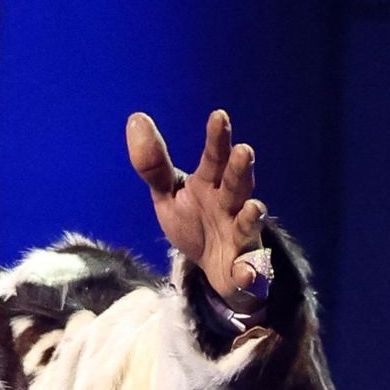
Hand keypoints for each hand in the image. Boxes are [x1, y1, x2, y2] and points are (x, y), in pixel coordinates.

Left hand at [127, 110, 268, 311]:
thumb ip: (154, 164)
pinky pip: (249, 271)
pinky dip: (249, 273)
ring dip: (251, 216)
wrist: (215, 269)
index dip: (217, 139)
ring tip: (253, 207)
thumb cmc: (195, 222)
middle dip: (240, 170)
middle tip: (244, 151)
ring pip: (248, 223)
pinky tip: (246, 273)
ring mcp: (241, 235)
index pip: (214, 157)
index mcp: (211, 184)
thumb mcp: (169, 194)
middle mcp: (231, 205)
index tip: (218, 116)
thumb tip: (136, 117)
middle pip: (236, 185)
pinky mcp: (245, 269)